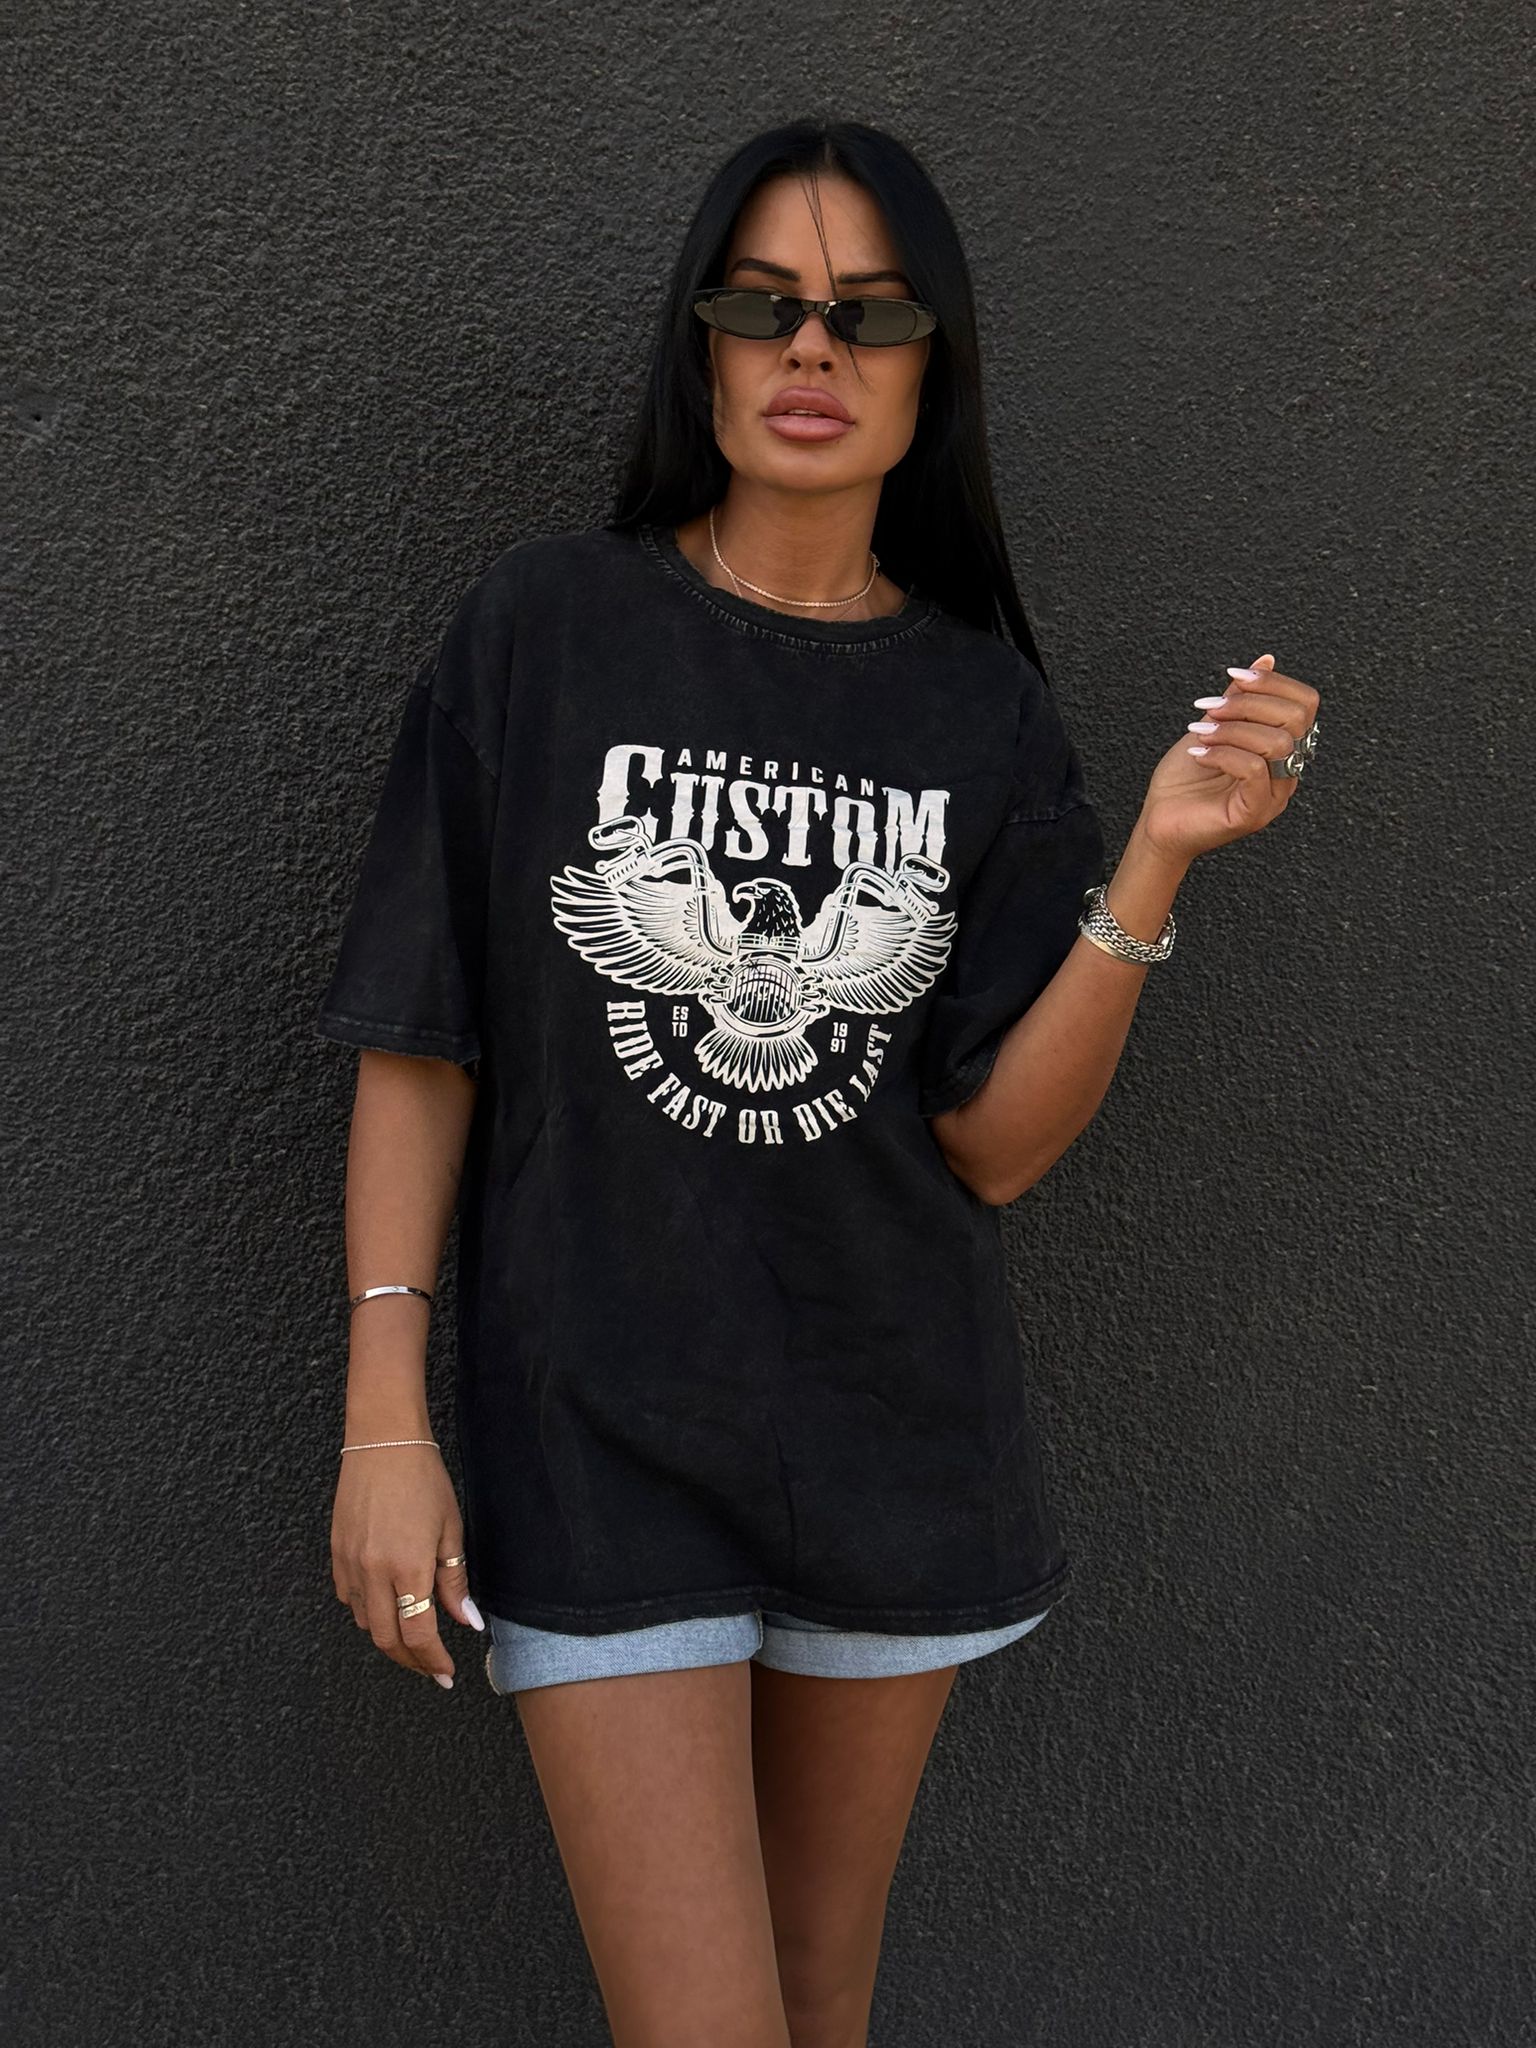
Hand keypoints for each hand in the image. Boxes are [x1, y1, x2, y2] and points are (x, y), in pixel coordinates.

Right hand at [330, 1444, 484, 1688]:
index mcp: (408, 1567)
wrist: (383, 1443)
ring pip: (364, 1623)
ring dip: (388, 1637)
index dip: (432, 1661)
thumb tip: (467, 1621)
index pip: (418, 1634)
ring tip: (412, 1636)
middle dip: (411, 1661)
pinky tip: (385, 1605)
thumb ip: (454, 1582)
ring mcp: (350, 1564)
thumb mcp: (450, 1530)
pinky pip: (347, 1599)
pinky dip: (366, 1612)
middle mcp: (373, 1572)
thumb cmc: (423, 1480)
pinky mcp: (335, 1554)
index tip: (445, 1674)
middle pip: (387, 1639)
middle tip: (430, 1667)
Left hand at [1136, 655, 1321, 863]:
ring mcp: (1273, 796)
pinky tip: (1199, 753)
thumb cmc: (1185, 779)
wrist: (1159, 821)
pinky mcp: (1253, 814)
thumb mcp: (1214, 726)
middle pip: (1295, 719)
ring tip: (1201, 733)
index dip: (1272, 682)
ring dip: (1232, 729)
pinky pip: (1254, 770)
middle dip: (1248, 704)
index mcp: (1283, 749)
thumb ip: (1240, 698)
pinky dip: (1223, 753)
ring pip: (1276, 743)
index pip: (1305, 704)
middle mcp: (1286, 773)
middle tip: (1210, 708)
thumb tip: (1265, 661)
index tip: (1233, 677)